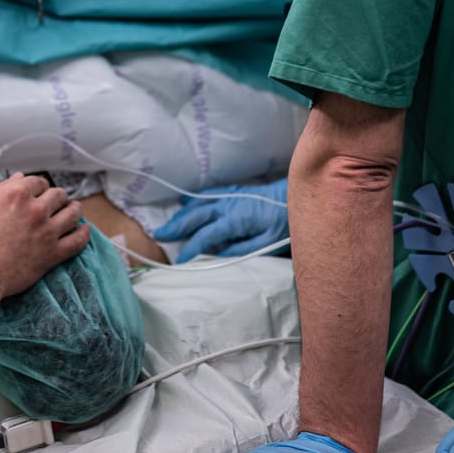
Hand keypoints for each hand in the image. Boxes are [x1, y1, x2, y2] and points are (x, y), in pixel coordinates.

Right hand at [0, 174, 87, 298]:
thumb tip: (17, 178)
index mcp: (17, 194)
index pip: (38, 182)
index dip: (39, 186)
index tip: (39, 192)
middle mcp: (36, 209)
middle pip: (57, 195)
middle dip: (57, 196)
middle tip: (57, 201)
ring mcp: (47, 231)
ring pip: (72, 213)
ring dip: (74, 209)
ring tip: (75, 209)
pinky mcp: (53, 253)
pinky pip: (77, 241)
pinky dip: (84, 234)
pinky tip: (85, 230)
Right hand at [156, 178, 288, 262]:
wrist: (295, 197)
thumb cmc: (282, 223)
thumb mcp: (266, 243)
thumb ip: (241, 249)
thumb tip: (219, 254)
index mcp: (235, 220)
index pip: (206, 235)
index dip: (191, 249)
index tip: (181, 261)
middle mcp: (228, 205)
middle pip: (195, 216)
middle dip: (176, 227)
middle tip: (158, 236)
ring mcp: (229, 196)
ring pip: (198, 204)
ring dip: (181, 214)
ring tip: (167, 225)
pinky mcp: (233, 191)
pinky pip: (208, 193)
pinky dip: (194, 199)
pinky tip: (184, 203)